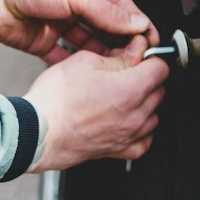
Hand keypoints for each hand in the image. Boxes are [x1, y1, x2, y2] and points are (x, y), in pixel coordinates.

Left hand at [0, 0, 158, 58]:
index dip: (138, 23)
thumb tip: (137, 23)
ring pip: (88, 43)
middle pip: (106, 25)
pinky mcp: (41, 41)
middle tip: (137, 60)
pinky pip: (64, 57)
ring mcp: (57, 22)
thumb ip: (107, 11)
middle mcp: (72, 1)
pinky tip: (90, 76)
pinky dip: (77, 67)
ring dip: (102, 56)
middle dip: (122, 42)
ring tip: (117, 71)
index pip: (120, 5)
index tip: (152, 41)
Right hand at [25, 35, 169, 169]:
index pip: (161, 68)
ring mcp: (128, 135)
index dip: (150, 57)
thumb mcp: (85, 61)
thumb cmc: (55, 99)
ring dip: (145, 104)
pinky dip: (142, 132)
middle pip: (159, 91)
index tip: (140, 55)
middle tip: (126, 72)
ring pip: (154, 116)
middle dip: (147, 78)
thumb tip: (138, 48)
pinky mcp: (118, 151)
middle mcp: (135, 114)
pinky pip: (144, 142)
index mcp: (130, 89)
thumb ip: (119, 55)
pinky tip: (129, 122)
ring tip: (124, 96)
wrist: (37, 132)